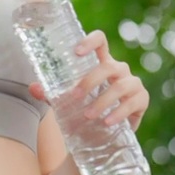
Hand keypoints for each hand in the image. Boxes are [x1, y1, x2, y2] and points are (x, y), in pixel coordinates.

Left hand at [29, 30, 148, 129]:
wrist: (104, 133)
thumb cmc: (85, 108)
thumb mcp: (67, 100)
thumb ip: (51, 93)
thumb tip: (32, 87)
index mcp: (101, 62)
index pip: (100, 42)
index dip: (90, 41)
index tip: (76, 52)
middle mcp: (118, 69)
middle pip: (108, 66)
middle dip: (90, 81)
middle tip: (75, 96)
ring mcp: (132, 83)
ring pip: (120, 86)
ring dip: (102, 101)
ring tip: (88, 115)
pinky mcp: (141, 100)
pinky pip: (132, 103)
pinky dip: (118, 113)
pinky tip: (107, 122)